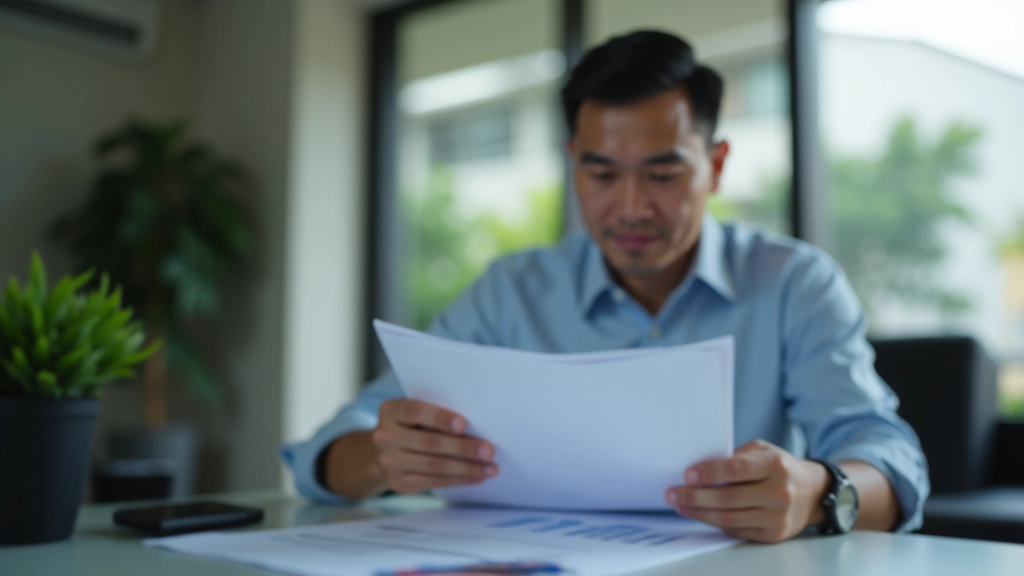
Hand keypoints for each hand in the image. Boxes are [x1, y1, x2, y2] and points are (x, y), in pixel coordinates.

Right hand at [372, 399, 498, 494]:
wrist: (384, 453)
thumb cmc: (411, 427)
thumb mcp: (415, 414)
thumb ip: (435, 415)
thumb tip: (478, 426)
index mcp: (391, 411)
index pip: (415, 411)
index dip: (440, 418)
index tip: (463, 424)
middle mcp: (385, 437)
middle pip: (429, 442)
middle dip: (463, 448)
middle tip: (489, 451)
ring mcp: (390, 462)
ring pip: (434, 466)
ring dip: (467, 468)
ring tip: (490, 467)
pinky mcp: (399, 483)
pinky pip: (434, 481)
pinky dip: (459, 479)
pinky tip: (477, 477)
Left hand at [664, 439, 830, 542]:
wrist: (813, 493)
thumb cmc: (780, 467)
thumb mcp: (762, 450)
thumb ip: (735, 456)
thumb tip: (700, 468)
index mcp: (774, 465)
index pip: (735, 470)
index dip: (709, 473)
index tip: (687, 475)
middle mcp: (778, 492)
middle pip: (727, 498)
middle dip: (694, 497)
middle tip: (672, 493)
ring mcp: (776, 516)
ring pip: (728, 519)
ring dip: (699, 513)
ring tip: (680, 505)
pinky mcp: (773, 534)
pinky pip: (736, 530)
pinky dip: (715, 523)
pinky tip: (701, 514)